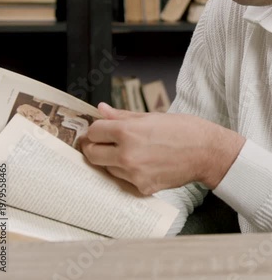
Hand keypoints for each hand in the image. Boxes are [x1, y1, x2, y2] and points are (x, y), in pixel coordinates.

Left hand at [80, 103, 245, 194]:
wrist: (206, 152)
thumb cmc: (182, 129)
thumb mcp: (149, 116)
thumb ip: (121, 115)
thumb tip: (101, 109)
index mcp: (127, 132)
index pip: (94, 132)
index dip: (96, 129)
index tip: (100, 129)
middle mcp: (126, 155)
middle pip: (92, 154)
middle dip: (94, 146)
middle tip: (103, 142)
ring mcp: (134, 174)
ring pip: (106, 168)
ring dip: (110, 160)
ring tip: (128, 151)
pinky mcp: (142, 188)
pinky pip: (123, 180)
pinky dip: (127, 172)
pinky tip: (141, 163)